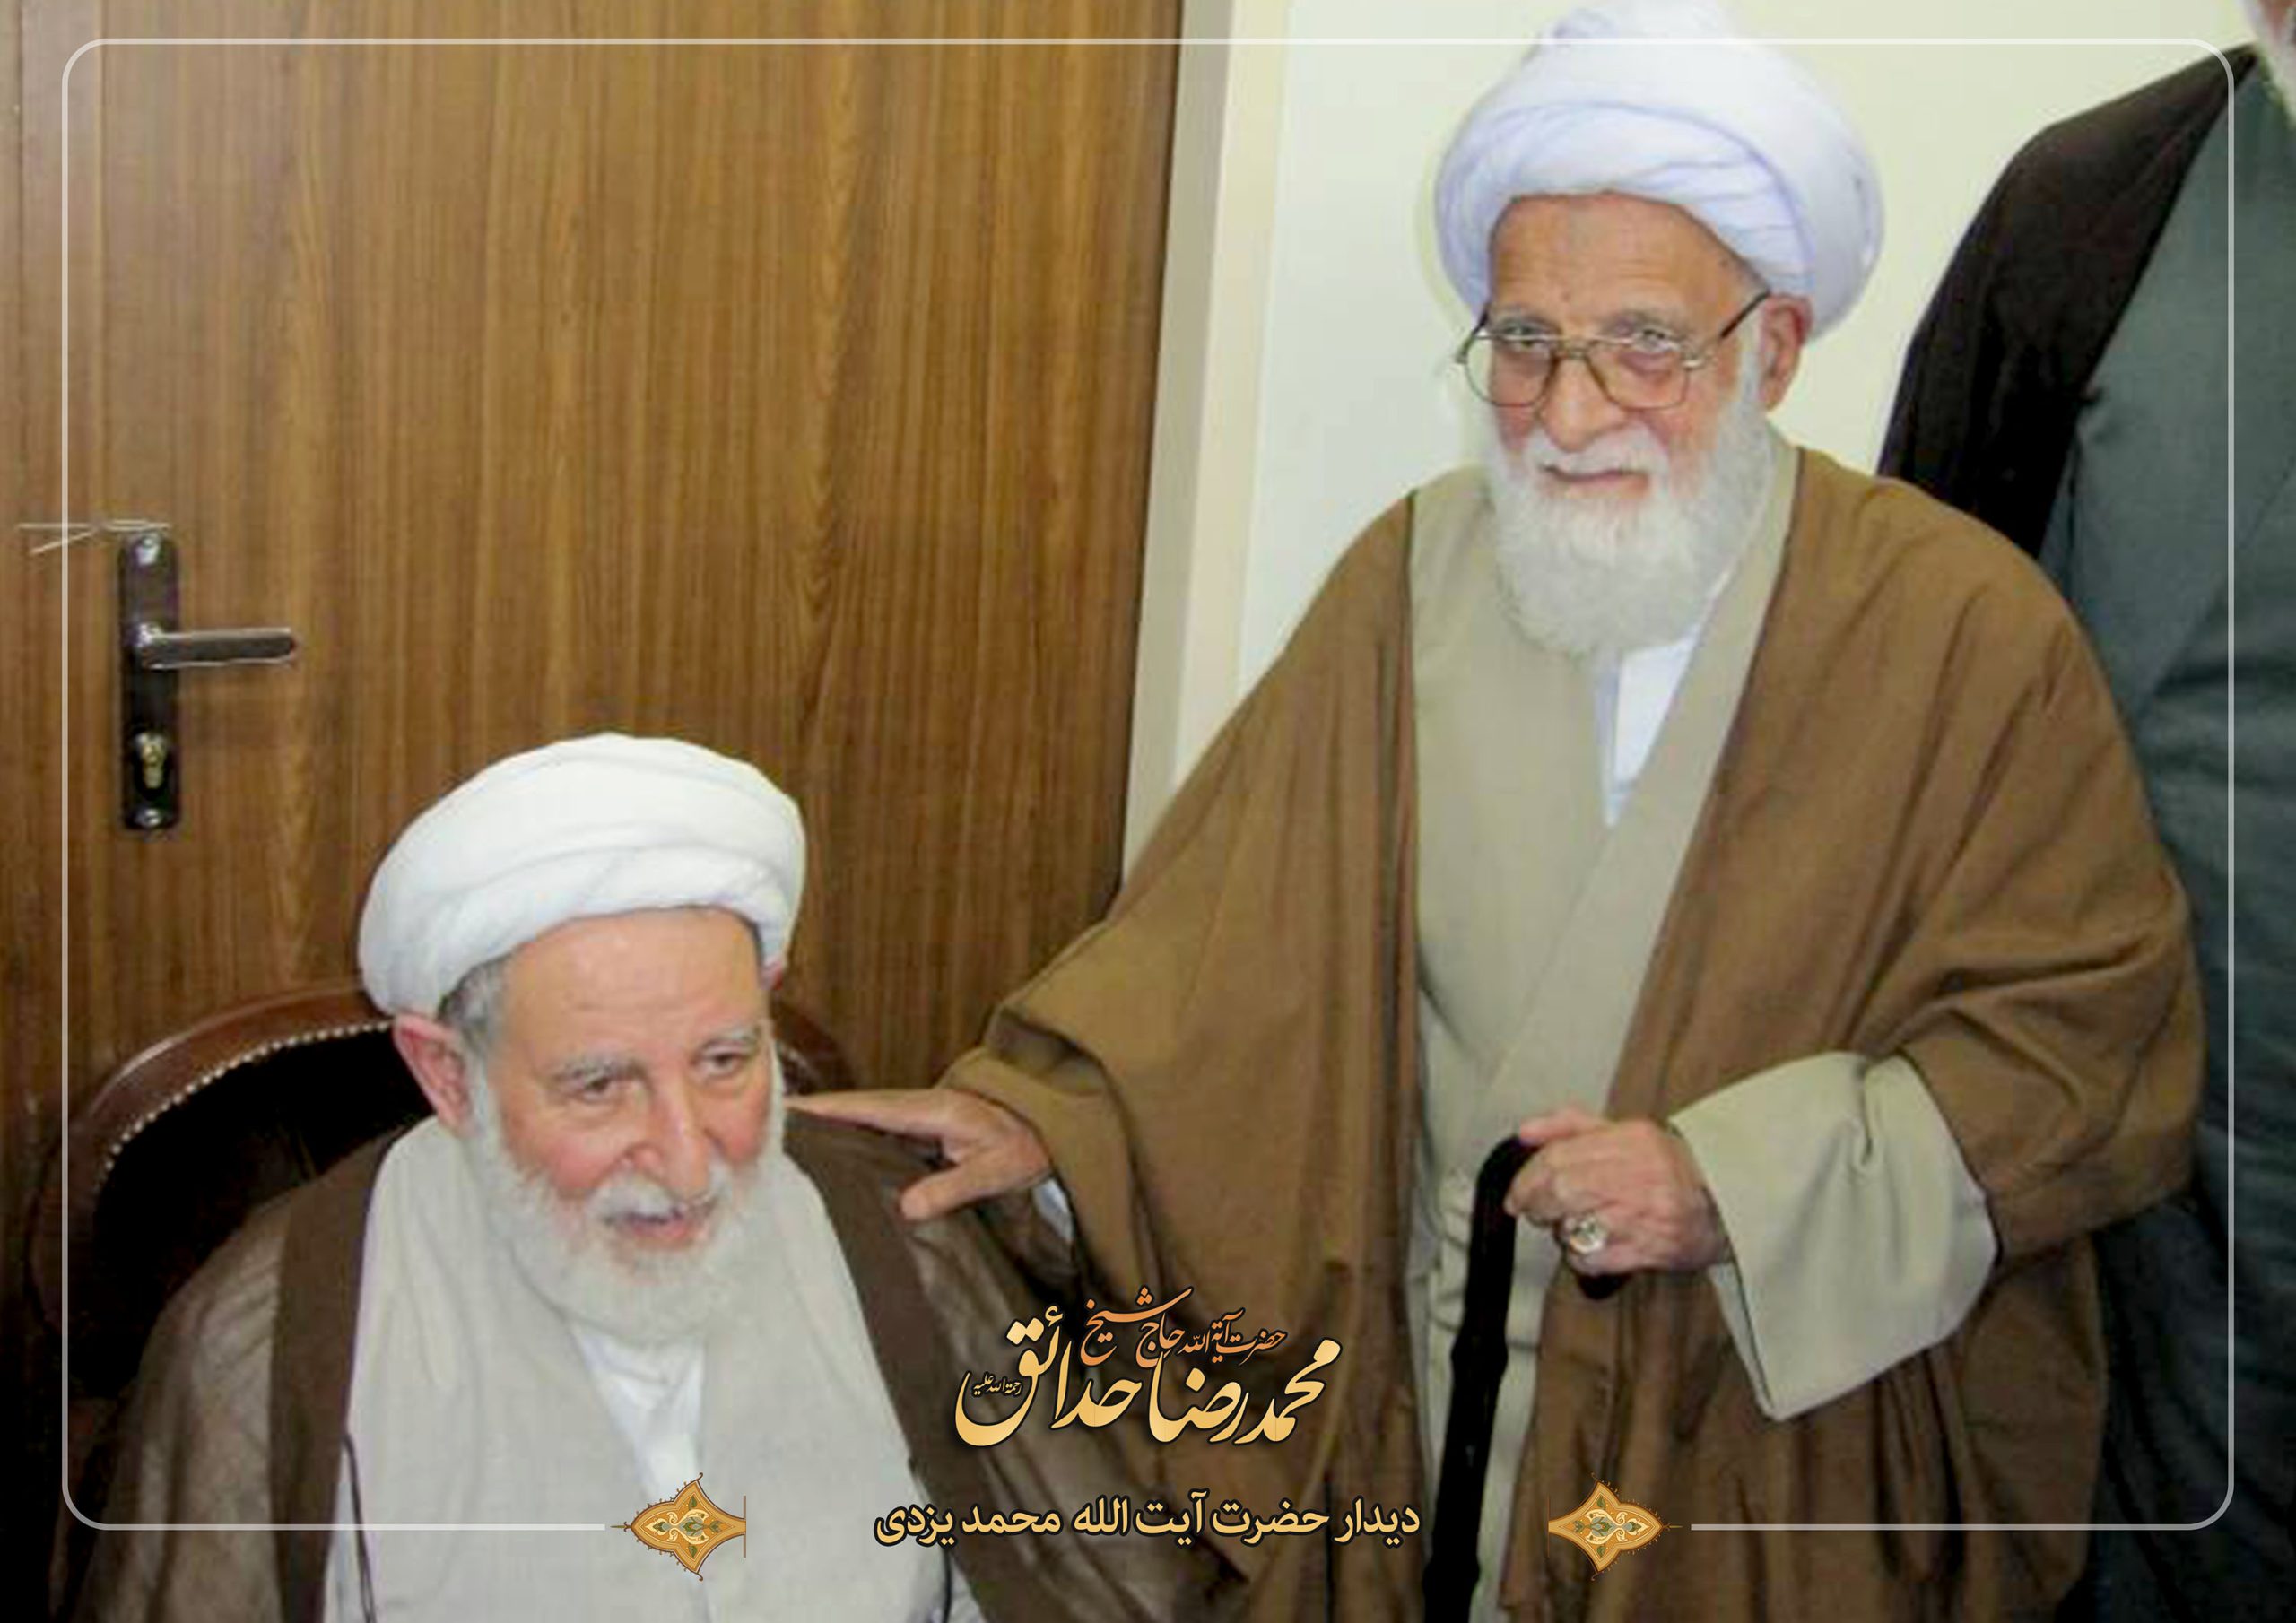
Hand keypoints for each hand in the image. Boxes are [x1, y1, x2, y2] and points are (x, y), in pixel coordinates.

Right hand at [789, 1089, 1051, 1221]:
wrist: (1052, 1130)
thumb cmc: (1028, 1145)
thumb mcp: (998, 1168)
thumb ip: (955, 1186)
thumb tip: (907, 1206)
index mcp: (930, 1110)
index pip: (866, 1107)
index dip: (825, 1109)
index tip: (784, 1112)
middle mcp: (917, 1108)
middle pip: (853, 1110)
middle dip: (812, 1118)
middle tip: (761, 1130)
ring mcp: (918, 1119)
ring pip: (862, 1121)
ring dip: (828, 1130)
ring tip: (783, 1148)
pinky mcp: (921, 1134)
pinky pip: (876, 1134)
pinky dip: (849, 1140)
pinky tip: (830, 1161)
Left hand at [1502, 1104, 1726, 1274]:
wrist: (1728, 1203)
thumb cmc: (1668, 1165)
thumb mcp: (1625, 1132)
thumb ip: (1570, 1126)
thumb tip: (1524, 1132)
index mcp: (1628, 1140)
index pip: (1559, 1157)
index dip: (1527, 1179)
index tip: (1517, 1194)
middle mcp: (1634, 1175)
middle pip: (1561, 1190)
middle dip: (1536, 1205)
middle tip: (1534, 1212)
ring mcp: (1641, 1215)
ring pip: (1573, 1226)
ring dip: (1559, 1231)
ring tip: (1571, 1227)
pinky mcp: (1647, 1251)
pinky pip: (1591, 1259)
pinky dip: (1578, 1257)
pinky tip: (1589, 1247)